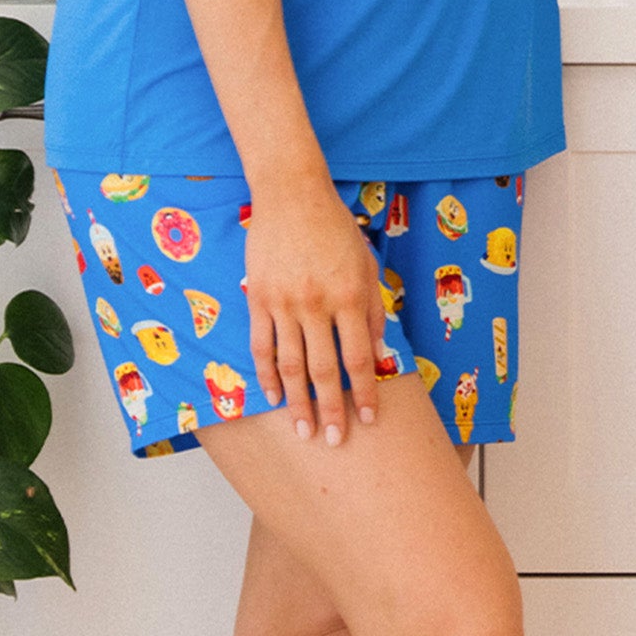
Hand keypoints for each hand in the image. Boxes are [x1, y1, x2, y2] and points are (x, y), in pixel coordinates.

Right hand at [242, 176, 389, 445]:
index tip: (368, 419)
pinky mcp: (258, 298)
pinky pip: (261, 345)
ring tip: (303, 430)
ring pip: (289, 364)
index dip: (363, 392)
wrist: (292, 195)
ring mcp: (284, 303)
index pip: (358, 358)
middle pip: (323, 369)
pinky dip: (266, 375)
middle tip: (333, 440)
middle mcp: (317, 304)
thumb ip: (372, 311)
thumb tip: (377, 354)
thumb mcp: (366, 265)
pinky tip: (272, 398)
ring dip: (297, 402)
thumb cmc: (336, 229)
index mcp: (349, 297)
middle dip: (330, 408)